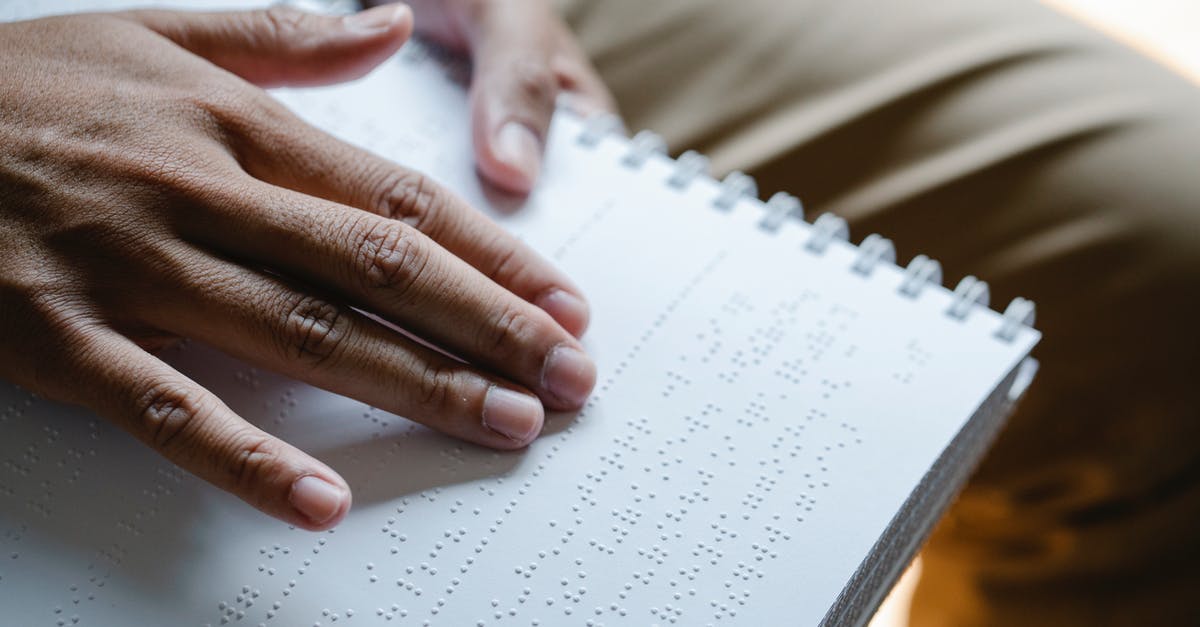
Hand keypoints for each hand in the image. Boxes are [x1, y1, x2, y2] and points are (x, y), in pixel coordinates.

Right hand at [0, 5, 594, 529]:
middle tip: (573, 376)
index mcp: (234, 124)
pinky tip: (319, 499)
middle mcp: (201, 191)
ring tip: (506, 424)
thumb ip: (283, 37)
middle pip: (379, 268)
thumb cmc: (19, 82)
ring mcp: (130, 266)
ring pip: (304, 332)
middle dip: (491, 326)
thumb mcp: (153, 29)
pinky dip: (244, 456)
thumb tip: (391, 22)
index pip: (398, 198)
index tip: (563, 300)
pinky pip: (166, 406)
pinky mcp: (57, 336)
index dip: (493, 254)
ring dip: (416, 384)